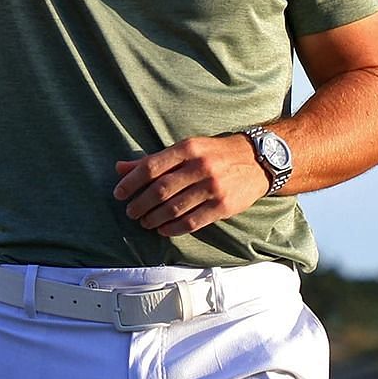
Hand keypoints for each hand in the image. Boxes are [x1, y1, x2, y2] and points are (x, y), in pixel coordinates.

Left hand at [112, 135, 270, 236]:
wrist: (258, 161)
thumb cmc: (213, 154)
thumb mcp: (185, 148)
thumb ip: (152, 160)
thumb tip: (119, 168)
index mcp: (187, 149)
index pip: (150, 167)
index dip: (131, 183)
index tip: (119, 194)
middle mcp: (200, 167)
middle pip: (160, 191)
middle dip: (140, 204)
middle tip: (130, 212)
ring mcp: (213, 188)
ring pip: (174, 209)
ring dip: (154, 218)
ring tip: (144, 222)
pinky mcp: (224, 206)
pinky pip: (193, 222)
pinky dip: (174, 228)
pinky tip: (163, 230)